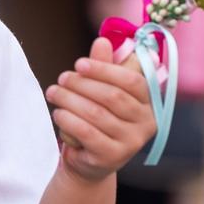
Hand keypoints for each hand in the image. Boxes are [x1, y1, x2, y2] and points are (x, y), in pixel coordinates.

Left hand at [45, 37, 155, 181]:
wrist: (89, 162)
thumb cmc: (97, 120)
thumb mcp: (101, 91)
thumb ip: (104, 67)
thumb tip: (102, 41)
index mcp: (149, 103)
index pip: (133, 81)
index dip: (104, 69)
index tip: (79, 64)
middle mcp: (146, 123)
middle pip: (113, 96)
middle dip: (82, 84)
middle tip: (61, 79)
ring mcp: (131, 143)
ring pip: (97, 114)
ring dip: (70, 100)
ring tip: (54, 93)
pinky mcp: (112, 157)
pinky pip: (87, 132)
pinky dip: (69, 119)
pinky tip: (58, 113)